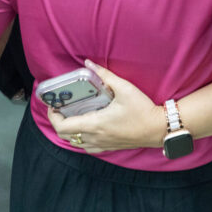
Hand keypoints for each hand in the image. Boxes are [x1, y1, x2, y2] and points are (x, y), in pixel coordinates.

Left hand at [45, 60, 163, 152]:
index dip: (53, 116)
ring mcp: (102, 145)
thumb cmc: (142, 110)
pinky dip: (80, 139)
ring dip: (69, 131)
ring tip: (71, 116)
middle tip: (60, 108)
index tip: (54, 104)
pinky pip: (87, 147)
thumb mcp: (124, 88)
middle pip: (65, 136)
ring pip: (75, 143)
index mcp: (95, 124)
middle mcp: (95, 138)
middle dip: (58, 122)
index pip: (63, 126)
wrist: (159, 129)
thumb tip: (88, 63)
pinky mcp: (109, 147)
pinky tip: (86, 128)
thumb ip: (105, 75)